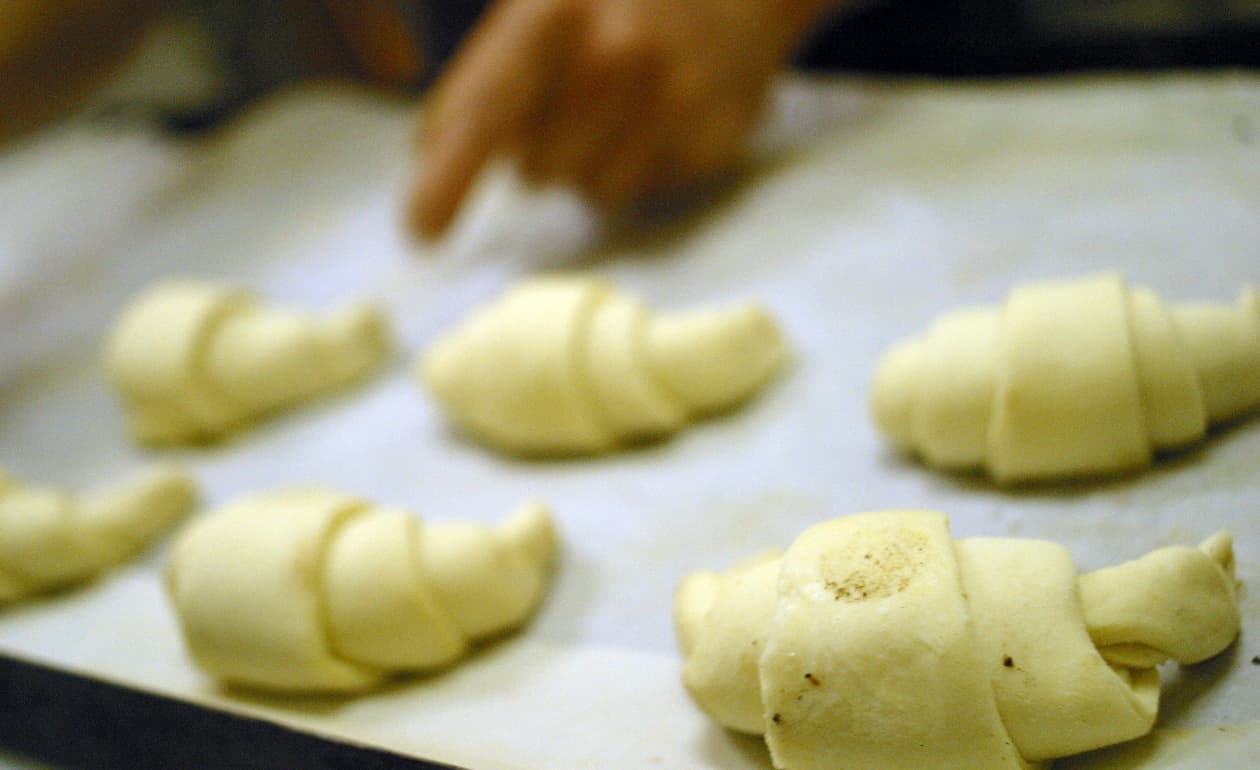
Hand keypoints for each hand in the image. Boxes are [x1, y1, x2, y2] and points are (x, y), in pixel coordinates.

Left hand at [407, 0, 840, 237]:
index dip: (447, 179)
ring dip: (593, 165)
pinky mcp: (712, 143)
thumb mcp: (541, 7)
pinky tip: (664, 117)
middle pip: (536, 170)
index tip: (420, 229)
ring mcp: (672, 104)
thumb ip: (483, 75)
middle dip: (540, 149)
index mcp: (553, 14)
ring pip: (593, 192)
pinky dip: (645, 166)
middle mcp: (614, 58)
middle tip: (573, 103)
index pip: (484, 115)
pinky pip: (648, 192)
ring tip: (622, 109)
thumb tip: (430, 156)